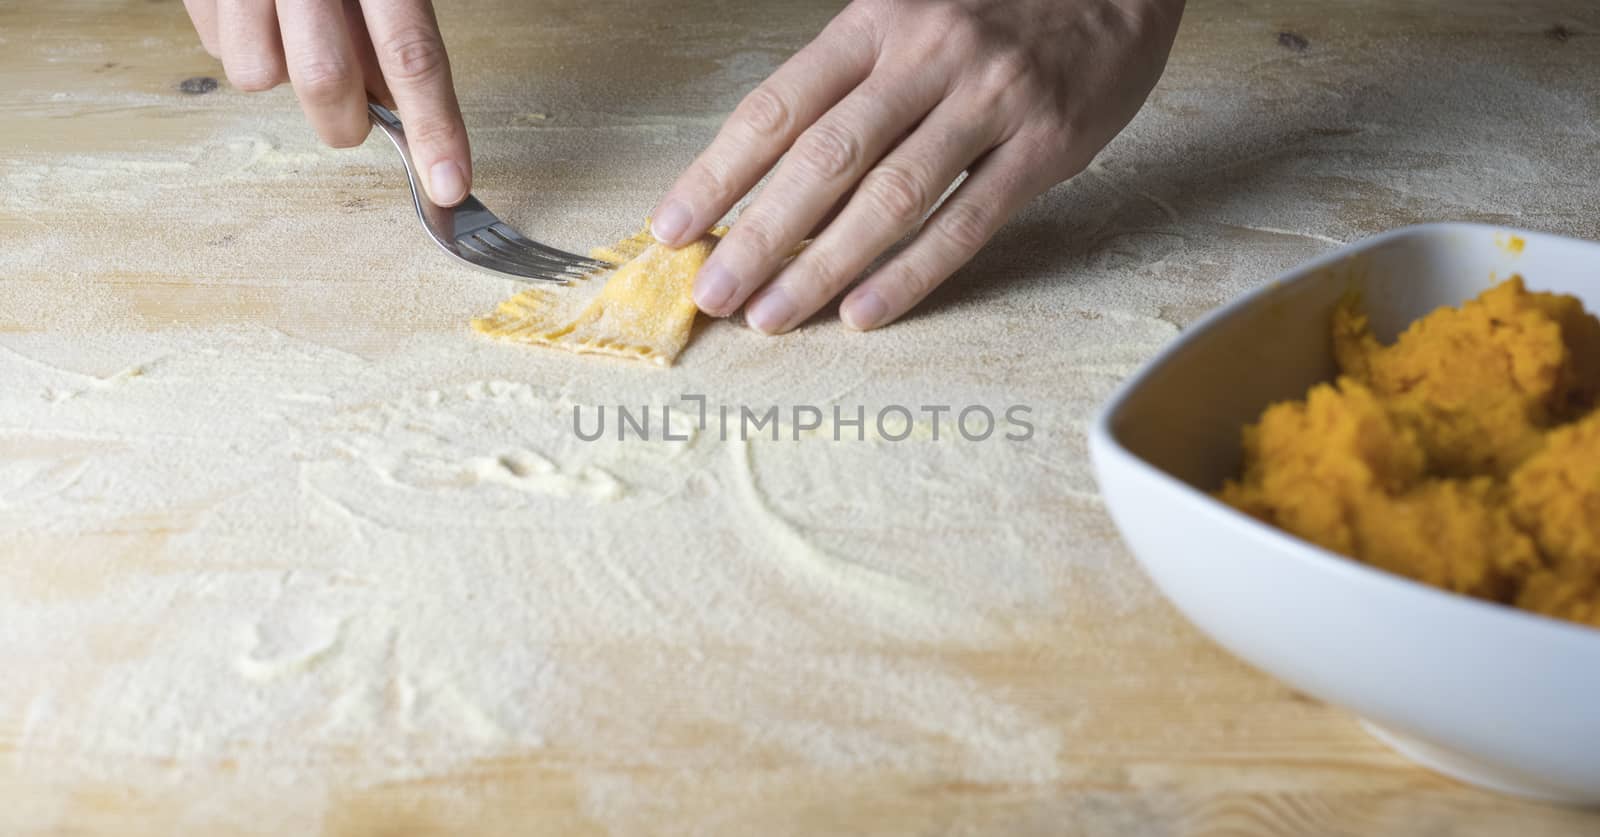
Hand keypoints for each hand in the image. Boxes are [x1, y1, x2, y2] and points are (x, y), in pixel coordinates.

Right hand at [181, 0, 471, 205]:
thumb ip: (395, 31)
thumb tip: (400, 111)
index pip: (413, 53)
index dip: (435, 126)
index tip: (448, 184)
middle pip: (326, 81)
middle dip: (343, 121)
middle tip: (353, 116)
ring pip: (259, 76)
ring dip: (284, 76)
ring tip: (295, 32)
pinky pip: (219, 51)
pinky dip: (245, 46)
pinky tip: (260, 11)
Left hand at [651, 0, 1183, 332]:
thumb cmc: (999, 4)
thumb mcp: (911, 13)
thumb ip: (850, 81)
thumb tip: (773, 174)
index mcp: (876, 20)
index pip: (777, 107)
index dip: (718, 174)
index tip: (674, 228)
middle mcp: (925, 55)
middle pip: (822, 159)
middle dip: (758, 236)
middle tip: (714, 294)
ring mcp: (988, 99)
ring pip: (889, 197)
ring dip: (822, 266)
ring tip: (772, 316)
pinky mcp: (1045, 143)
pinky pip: (967, 220)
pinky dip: (912, 273)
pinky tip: (866, 312)